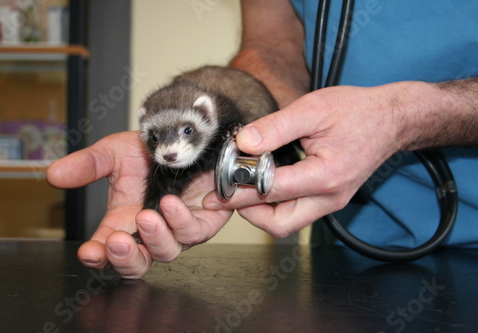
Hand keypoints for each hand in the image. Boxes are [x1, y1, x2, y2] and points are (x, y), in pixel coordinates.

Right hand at [47, 131, 232, 277]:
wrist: (187, 138)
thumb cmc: (152, 151)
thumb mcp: (114, 153)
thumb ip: (87, 166)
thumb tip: (54, 175)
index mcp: (124, 221)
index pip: (106, 249)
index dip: (97, 256)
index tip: (89, 252)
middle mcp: (150, 231)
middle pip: (137, 264)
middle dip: (125, 258)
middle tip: (117, 243)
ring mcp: (177, 230)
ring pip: (167, 252)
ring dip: (156, 238)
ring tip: (148, 216)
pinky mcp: (204, 221)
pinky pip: (196, 230)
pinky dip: (184, 220)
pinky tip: (173, 204)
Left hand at [203, 83, 412, 236]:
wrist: (390, 119)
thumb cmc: (356, 111)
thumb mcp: (312, 109)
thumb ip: (275, 127)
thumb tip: (243, 143)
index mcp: (326, 175)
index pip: (271, 191)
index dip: (239, 188)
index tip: (218, 183)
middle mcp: (330, 197)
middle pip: (279, 224)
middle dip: (248, 213)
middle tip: (226, 195)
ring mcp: (332, 202)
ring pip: (287, 223)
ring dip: (260, 212)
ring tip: (240, 190)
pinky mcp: (330, 199)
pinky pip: (297, 212)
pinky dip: (275, 205)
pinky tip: (261, 185)